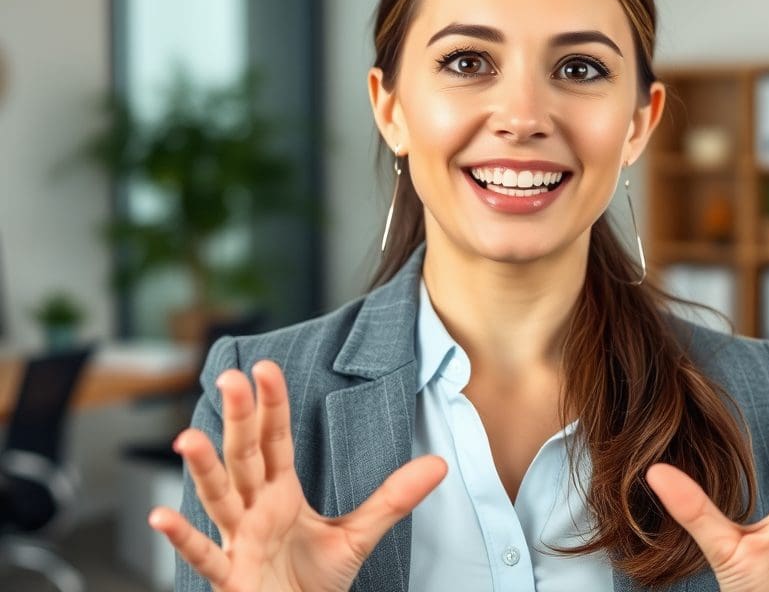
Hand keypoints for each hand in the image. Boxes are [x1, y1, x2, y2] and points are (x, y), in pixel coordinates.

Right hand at [148, 360, 446, 591]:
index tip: (265, 369)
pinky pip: (203, 556)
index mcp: (282, 492)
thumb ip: (394, 498)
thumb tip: (438, 464)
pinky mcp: (230, 576)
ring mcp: (239, 540)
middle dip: (239, 419)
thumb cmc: (314, 580)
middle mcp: (255, 508)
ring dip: (204, 469)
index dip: (271, 405)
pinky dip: (181, 538)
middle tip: (231, 377)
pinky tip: (160, 517)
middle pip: (245, 456)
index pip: (275, 440)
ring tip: (188, 438)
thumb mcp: (358, 535)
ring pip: (218, 498)